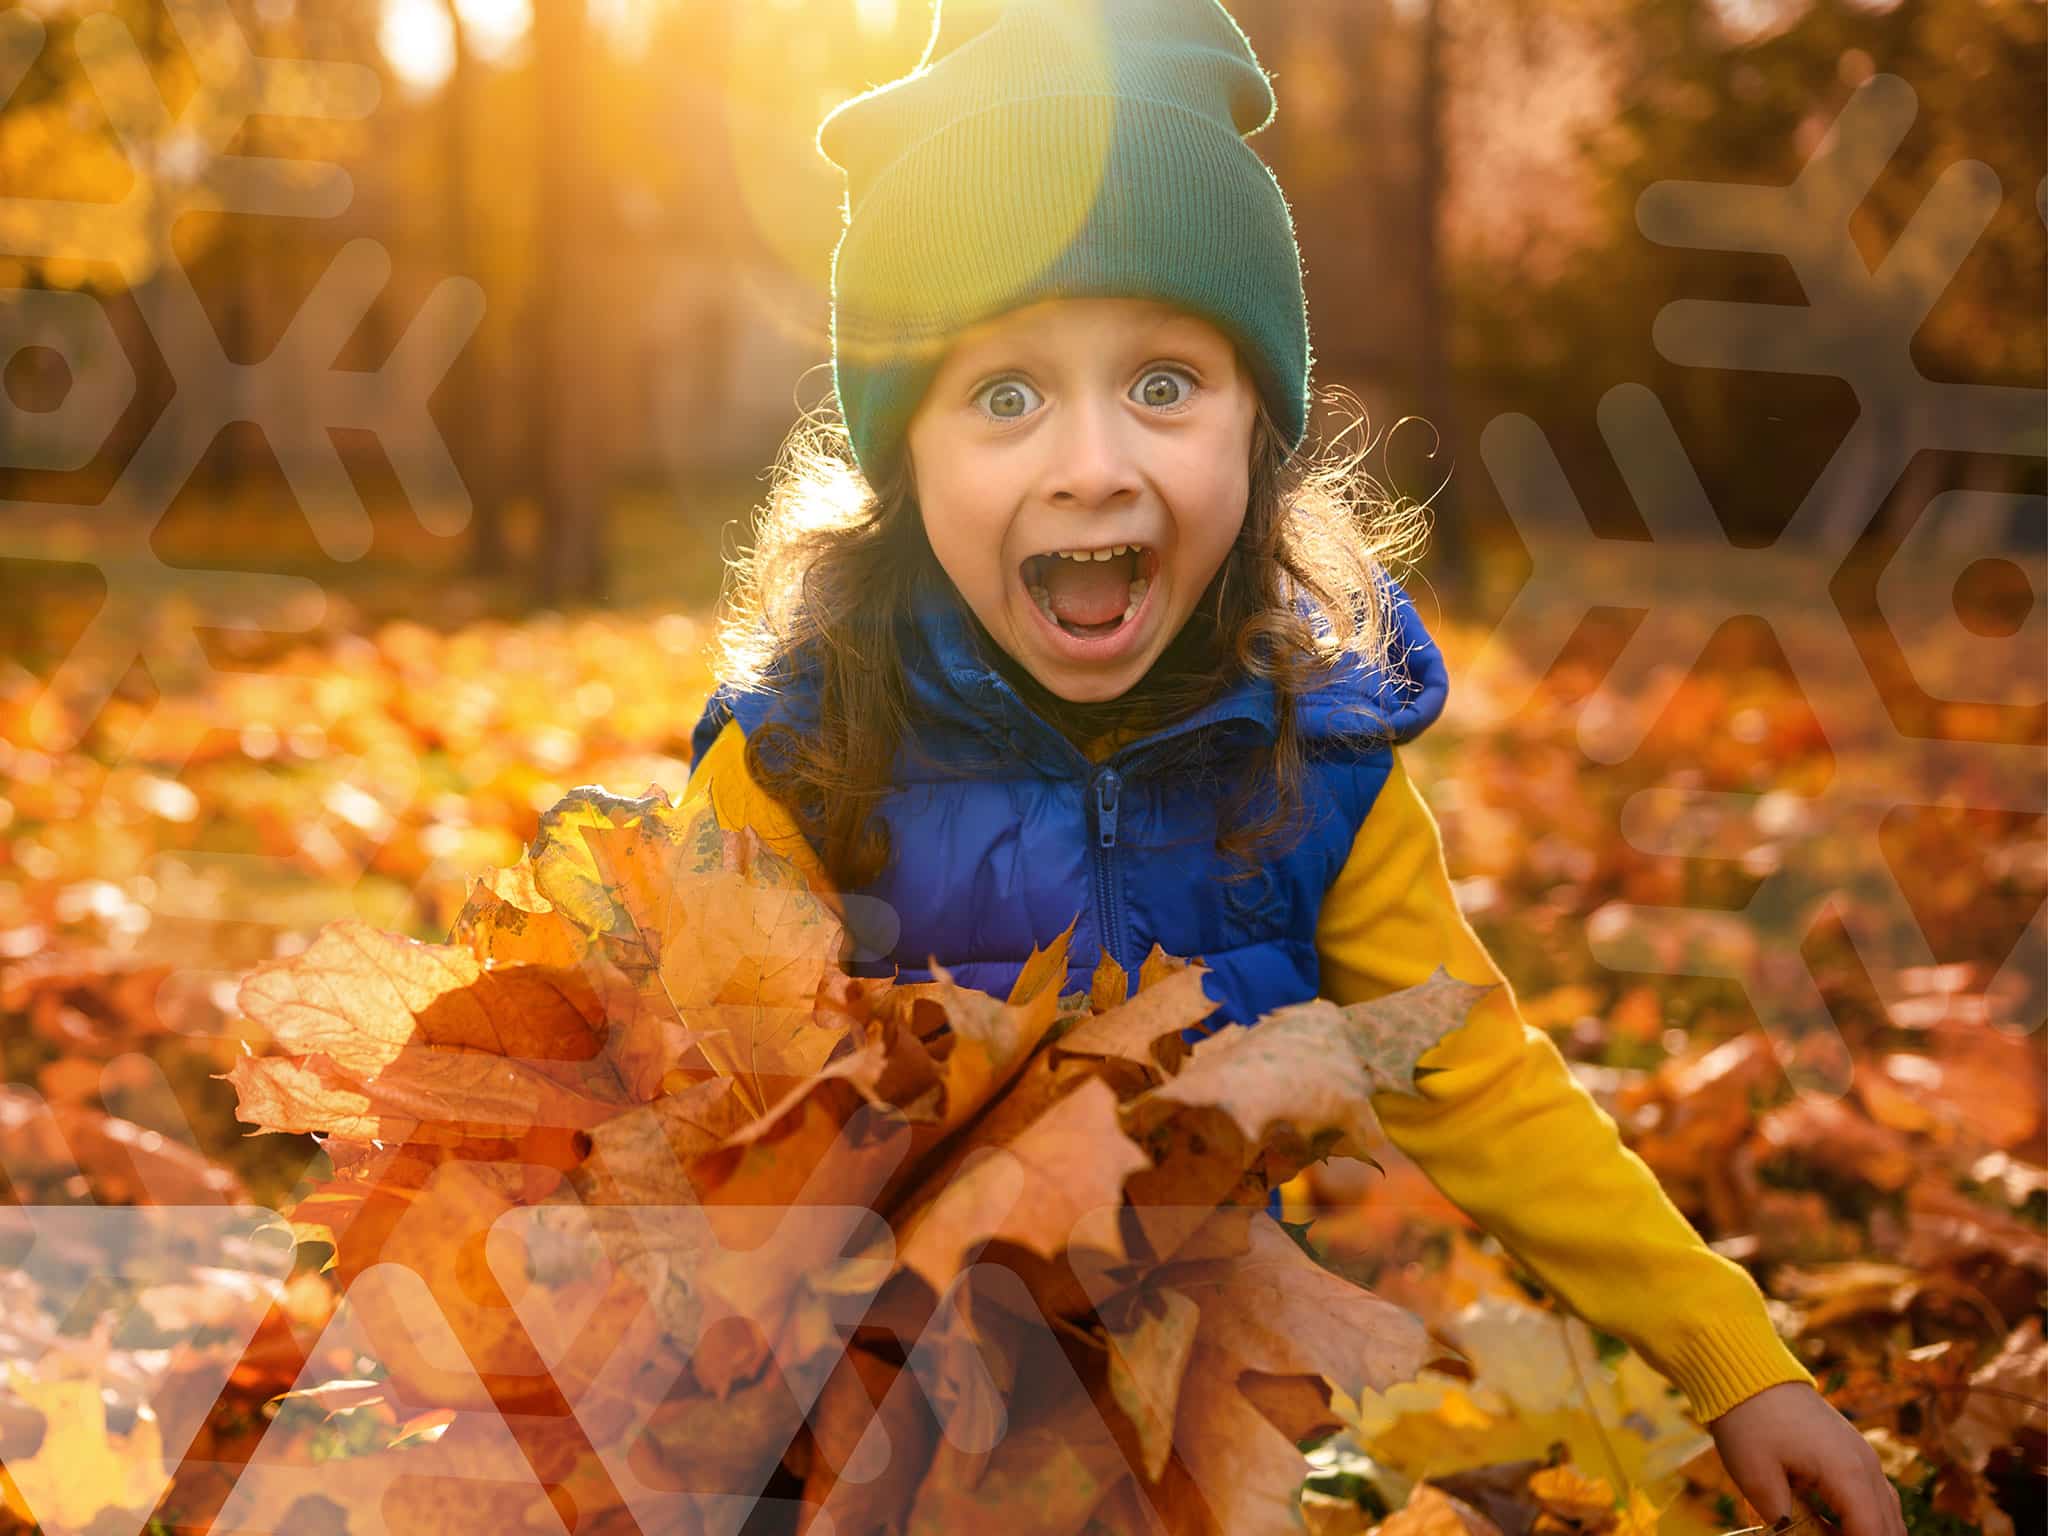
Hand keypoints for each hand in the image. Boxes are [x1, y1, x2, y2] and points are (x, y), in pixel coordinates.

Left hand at [1707, 1381, 1906, 1535]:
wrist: (1749, 1370)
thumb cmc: (1748, 1422)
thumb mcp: (1756, 1479)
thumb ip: (1783, 1523)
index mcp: (1848, 1474)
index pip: (1873, 1534)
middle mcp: (1867, 1466)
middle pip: (1889, 1528)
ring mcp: (1863, 1456)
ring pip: (1887, 1513)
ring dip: (1865, 1532)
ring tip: (1825, 1533)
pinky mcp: (1853, 1451)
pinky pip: (1874, 1495)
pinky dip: (1862, 1516)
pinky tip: (1831, 1526)